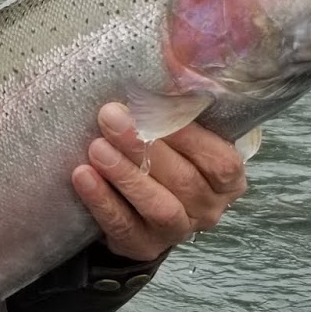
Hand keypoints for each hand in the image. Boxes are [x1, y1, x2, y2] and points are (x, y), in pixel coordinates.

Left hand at [71, 102, 247, 260]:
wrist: (137, 208)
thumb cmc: (162, 158)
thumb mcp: (178, 136)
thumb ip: (175, 113)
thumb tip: (164, 64)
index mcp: (227, 177)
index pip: (219, 159)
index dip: (187, 134)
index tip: (151, 105)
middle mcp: (209, 208)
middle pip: (184, 180)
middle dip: (144, 145)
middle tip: (111, 116)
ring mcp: (178, 231)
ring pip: (158, 206)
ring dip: (126, 174)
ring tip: (96, 147)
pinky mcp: (143, 247)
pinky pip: (123, 226)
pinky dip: (102, 200)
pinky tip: (83, 176)